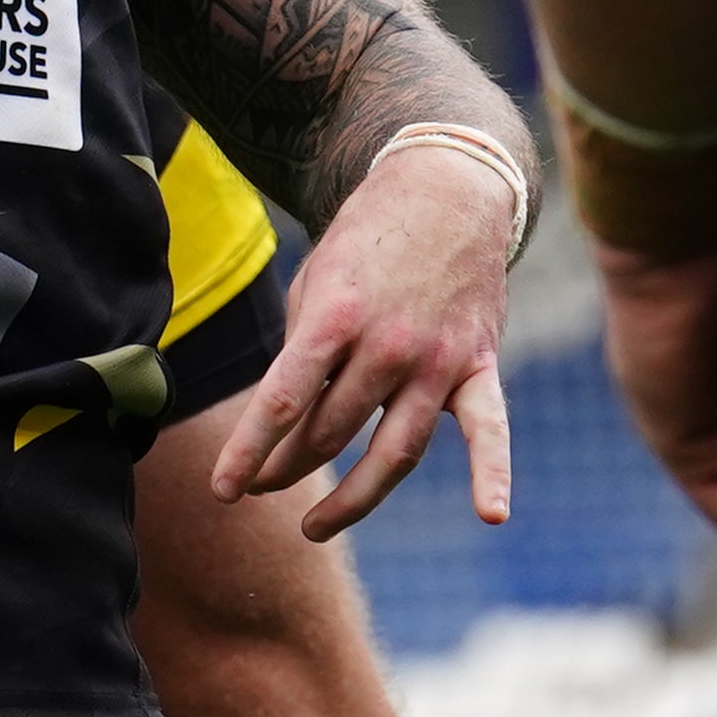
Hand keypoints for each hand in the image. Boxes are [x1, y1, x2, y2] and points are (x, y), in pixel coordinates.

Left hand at [209, 139, 518, 541]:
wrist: (446, 188)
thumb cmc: (366, 241)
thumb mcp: (315, 281)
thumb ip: (303, 351)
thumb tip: (287, 422)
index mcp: (335, 317)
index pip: (283, 402)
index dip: (249, 452)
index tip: (224, 490)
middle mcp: (388, 344)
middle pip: (330, 432)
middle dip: (287, 467)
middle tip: (260, 487)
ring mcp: (437, 359)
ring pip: (394, 451)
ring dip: (352, 499)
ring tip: (313, 527)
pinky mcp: (478, 364)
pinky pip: (488, 428)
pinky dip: (493, 471)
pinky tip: (491, 513)